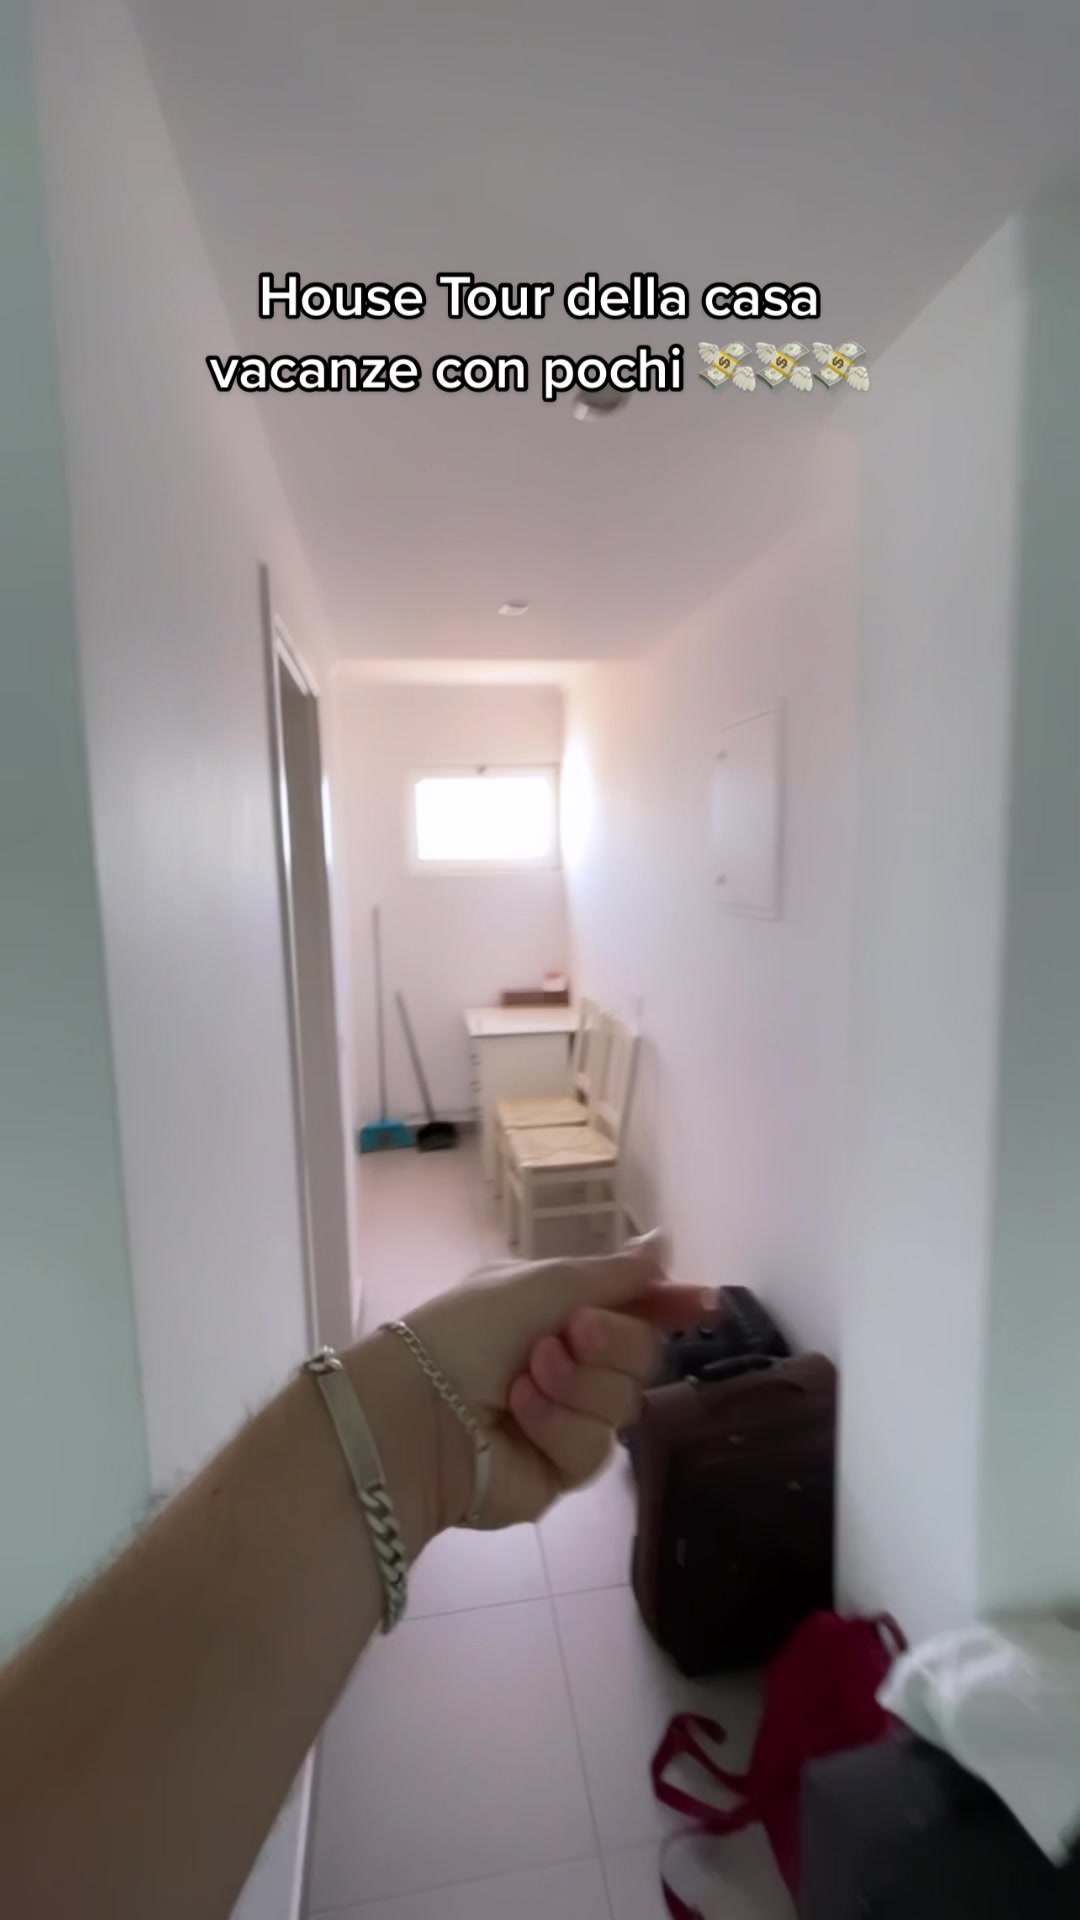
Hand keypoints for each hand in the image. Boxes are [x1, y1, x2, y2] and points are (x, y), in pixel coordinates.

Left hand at [405, 1233, 711, 1529]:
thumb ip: (615, 1274)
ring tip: (525, 1379)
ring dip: (576, 1385)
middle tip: (571, 1332)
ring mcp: (569, 1418)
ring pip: (623, 1404)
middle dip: (612, 1342)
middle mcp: (571, 1362)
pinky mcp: (562, 1470)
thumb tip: (667, 1241)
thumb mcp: (543, 1283)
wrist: (414, 1410)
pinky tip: (517, 1415)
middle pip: (643, 1355)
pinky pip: (592, 1447)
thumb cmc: (467, 1331)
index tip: (706, 1305)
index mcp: (561, 1308)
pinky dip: (555, 1424)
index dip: (672, 1305)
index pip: (636, 1306)